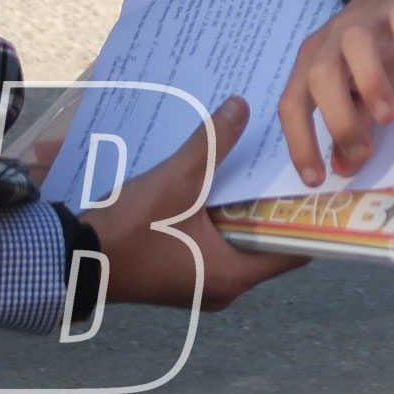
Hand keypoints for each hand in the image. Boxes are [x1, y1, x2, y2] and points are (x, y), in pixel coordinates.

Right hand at [89, 97, 310, 309]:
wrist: (74, 259)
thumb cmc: (130, 229)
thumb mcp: (176, 180)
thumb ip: (213, 143)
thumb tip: (242, 106)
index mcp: (233, 275)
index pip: (294, 250)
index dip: (309, 216)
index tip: (318, 182)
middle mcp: (225, 287)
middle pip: (268, 242)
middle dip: (274, 202)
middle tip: (287, 163)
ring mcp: (204, 284)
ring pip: (241, 241)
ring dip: (246, 207)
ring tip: (257, 166)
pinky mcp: (185, 275)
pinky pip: (218, 244)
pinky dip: (223, 217)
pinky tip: (221, 183)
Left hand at [279, 0, 393, 185]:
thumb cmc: (381, 44)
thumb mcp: (364, 90)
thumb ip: (352, 124)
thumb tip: (342, 169)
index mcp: (314, 63)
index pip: (293, 104)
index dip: (299, 143)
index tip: (315, 179)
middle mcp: (332, 41)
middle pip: (320, 78)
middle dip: (337, 121)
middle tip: (363, 152)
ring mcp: (366, 20)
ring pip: (354, 46)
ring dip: (369, 82)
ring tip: (390, 115)